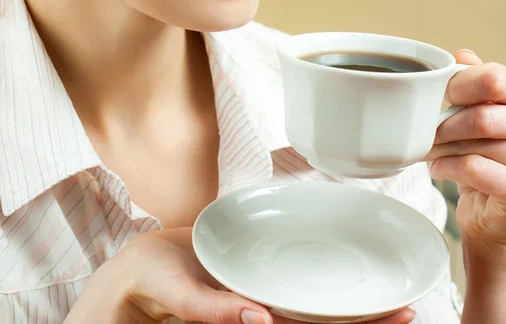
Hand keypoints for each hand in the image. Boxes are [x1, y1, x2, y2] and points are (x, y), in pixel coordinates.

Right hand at [65, 227, 415, 323]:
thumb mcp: (177, 294)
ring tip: (389, 290)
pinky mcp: (250, 279)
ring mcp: (258, 298)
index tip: (401, 314)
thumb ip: (213, 311)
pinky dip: (318, 283)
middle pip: (323, 321)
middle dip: (366, 317)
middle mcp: (263, 312)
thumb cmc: (148, 287)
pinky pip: (289, 286)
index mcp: (251, 318)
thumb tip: (260, 322)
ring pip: (312, 306)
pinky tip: (337, 270)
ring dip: (349, 302)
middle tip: (409, 305)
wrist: (132, 275)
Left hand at [426, 49, 505, 251]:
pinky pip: (475, 167)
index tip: (439, 96)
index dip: (460, 85)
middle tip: (428, 131)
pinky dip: (448, 165)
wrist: (493, 220)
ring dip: (442, 145)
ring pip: (478, 137)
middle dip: (446, 121)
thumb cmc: (486, 162)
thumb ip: (476, 87)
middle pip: (483, 111)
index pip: (494, 79)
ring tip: (429, 150)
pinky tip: (438, 168)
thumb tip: (463, 55)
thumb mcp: (479, 122)